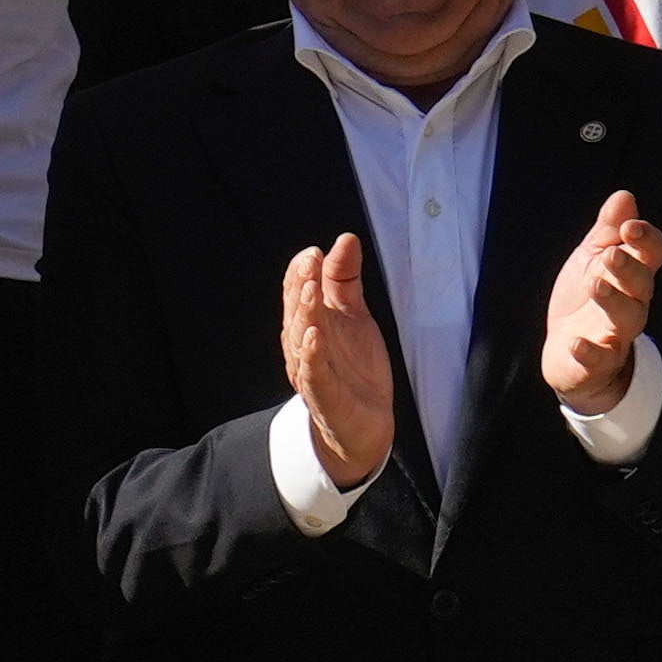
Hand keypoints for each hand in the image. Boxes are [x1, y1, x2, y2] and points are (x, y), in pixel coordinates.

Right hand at [278, 232, 398, 485]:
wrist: (364, 423)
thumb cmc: (354, 366)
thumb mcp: (354, 316)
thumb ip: (345, 279)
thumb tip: (345, 238)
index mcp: (307, 324)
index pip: (297, 294)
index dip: (302, 273)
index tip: (314, 252)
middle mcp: (302, 347)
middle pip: (297, 312)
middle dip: (302, 286)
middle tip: (311, 262)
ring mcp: (311, 372)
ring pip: (302, 340)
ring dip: (305, 315)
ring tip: (312, 290)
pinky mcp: (325, 397)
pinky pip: (315, 375)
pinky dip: (313, 356)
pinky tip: (315, 336)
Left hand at [538, 187, 661, 412]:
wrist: (567, 351)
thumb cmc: (586, 296)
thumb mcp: (592, 258)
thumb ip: (607, 230)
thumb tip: (624, 195)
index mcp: (632, 274)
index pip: (652, 254)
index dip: (646, 240)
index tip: (629, 227)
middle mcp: (631, 303)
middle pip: (642, 285)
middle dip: (629, 269)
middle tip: (611, 255)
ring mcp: (615, 334)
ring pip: (627, 318)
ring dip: (614, 301)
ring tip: (596, 285)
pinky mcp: (596, 361)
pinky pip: (598, 358)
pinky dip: (588, 352)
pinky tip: (575, 343)